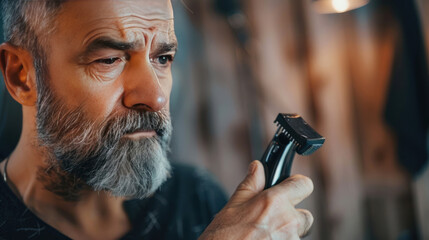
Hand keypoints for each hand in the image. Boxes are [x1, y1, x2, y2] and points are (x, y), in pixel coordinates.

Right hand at [199, 160, 313, 239]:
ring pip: (298, 234)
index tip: (290, 188)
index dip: (296, 185)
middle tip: (270, 221)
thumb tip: (258, 168)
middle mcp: (288, 222)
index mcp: (274, 202)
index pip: (304, 184)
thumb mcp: (233, 206)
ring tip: (263, 236)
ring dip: (286, 233)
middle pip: (305, 214)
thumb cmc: (224, 237)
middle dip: (291, 216)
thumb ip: (251, 184)